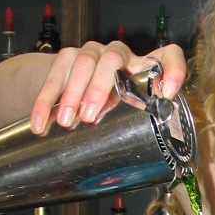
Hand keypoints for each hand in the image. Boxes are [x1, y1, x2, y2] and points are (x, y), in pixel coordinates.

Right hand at [29, 41, 187, 134]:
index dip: (173, 70)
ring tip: (67, 121)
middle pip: (113, 59)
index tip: (168, 92)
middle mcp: (121, 55)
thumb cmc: (113, 103)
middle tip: (90, 116)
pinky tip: (41, 123)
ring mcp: (94, 52)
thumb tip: (147, 162)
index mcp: (146, 67)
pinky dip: (45, 101)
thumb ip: (139, 125)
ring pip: (84, 63)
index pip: (169, 56)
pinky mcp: (68, 57)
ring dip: (73, 93)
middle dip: (100, 88)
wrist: (75, 83)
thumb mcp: (130, 111)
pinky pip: (55, 74)